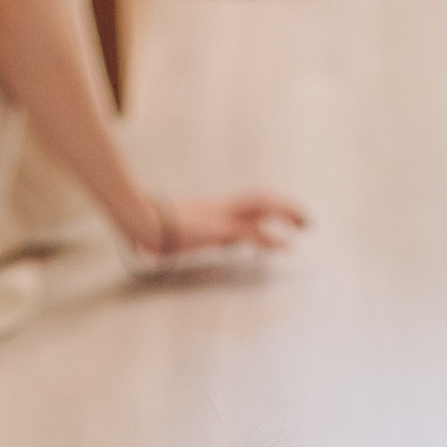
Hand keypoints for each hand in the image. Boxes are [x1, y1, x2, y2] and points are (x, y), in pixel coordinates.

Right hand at [141, 191, 307, 254]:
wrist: (140, 218)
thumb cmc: (147, 225)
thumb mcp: (172, 232)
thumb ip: (184, 237)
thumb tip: (180, 247)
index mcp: (211, 208)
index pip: (246, 204)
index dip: (267, 209)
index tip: (282, 218)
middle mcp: (220, 207)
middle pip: (261, 199)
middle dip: (285, 207)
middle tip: (305, 219)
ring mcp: (221, 216)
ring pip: (264, 207)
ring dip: (287, 214)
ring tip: (306, 225)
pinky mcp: (219, 229)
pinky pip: (253, 232)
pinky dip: (272, 239)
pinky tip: (287, 246)